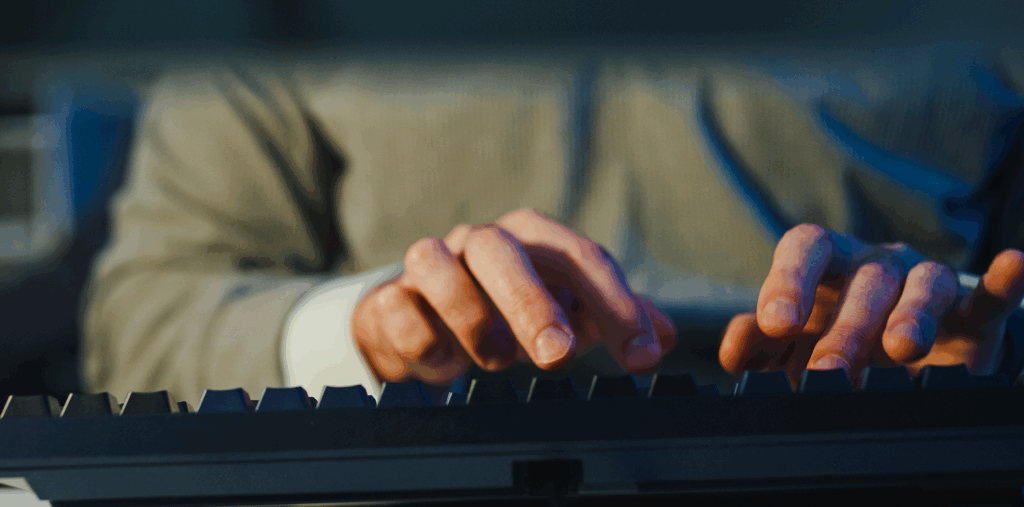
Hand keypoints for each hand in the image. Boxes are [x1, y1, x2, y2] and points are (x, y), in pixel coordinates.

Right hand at [352, 209, 677, 383]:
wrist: (422, 320)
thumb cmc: (503, 311)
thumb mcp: (565, 312)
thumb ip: (612, 318)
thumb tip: (665, 336)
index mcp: (532, 238)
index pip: (581, 258)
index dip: (616, 305)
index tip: (643, 355)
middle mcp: (480, 243)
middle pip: (505, 253)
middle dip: (532, 303)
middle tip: (558, 356)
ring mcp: (430, 265)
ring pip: (438, 266)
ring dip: (472, 317)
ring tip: (497, 360)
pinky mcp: (390, 299)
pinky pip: (397, 308)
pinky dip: (422, 337)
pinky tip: (444, 363)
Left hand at [719, 224, 1023, 386]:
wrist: (898, 357)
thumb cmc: (834, 339)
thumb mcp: (791, 345)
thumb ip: (759, 345)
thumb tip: (735, 349)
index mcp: (825, 265)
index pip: (804, 248)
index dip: (789, 280)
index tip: (777, 322)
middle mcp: (874, 266)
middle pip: (864, 279)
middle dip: (846, 326)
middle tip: (829, 371)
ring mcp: (922, 282)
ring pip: (921, 285)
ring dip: (911, 316)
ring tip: (903, 349)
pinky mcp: (969, 312)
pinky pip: (986, 292)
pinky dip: (1002, 282)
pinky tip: (1015, 266)